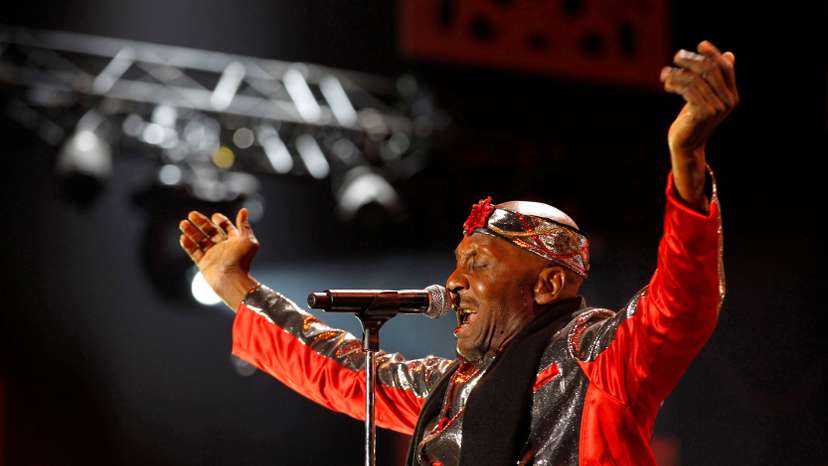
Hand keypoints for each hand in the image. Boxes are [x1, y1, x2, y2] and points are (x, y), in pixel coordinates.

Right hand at [179, 208, 259, 308]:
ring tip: (183, 223)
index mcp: (234, 241)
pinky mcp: (204, 264)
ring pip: (200, 241)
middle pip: (210, 232)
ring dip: (191, 231)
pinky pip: (194, 253)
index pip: (226, 227)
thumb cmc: (242, 260)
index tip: (214, 217)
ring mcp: (213, 256)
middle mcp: (223, 248)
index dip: (221, 221)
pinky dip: (188, 245)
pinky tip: (183, 237)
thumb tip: (243, 210)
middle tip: (191, 214)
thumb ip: (243, 225)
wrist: (231, 279)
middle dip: (201, 223)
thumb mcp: (247, 239)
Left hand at [661, 40, 737, 209]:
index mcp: (731, 95)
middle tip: (676, 56)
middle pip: (711, 70)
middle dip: (692, 60)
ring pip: (696, 79)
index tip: (700, 44)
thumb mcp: (705, 97)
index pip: (726, 68)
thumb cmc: (692, 119)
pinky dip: (675, 84)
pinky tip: (666, 85)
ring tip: (664, 74)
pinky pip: (688, 90)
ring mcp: (717, 108)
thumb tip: (730, 54)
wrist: (685, 146)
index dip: (714, 54)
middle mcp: (728, 101)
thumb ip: (714, 79)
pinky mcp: (704, 113)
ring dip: (677, 73)